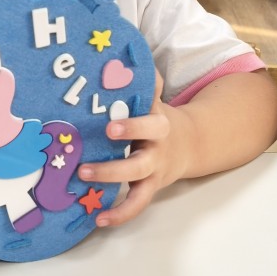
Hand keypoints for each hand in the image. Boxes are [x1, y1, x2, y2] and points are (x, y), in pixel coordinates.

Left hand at [76, 74, 188, 226]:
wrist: (191, 143)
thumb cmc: (159, 117)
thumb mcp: (155, 99)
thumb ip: (145, 82)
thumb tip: (127, 56)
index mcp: (158, 124)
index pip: (148, 123)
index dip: (131, 126)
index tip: (109, 126)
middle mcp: (157, 150)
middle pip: (139, 163)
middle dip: (114, 167)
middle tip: (84, 167)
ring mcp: (154, 172)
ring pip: (137, 185)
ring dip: (112, 188)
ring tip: (86, 187)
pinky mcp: (150, 188)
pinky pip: (137, 204)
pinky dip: (120, 214)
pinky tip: (99, 219)